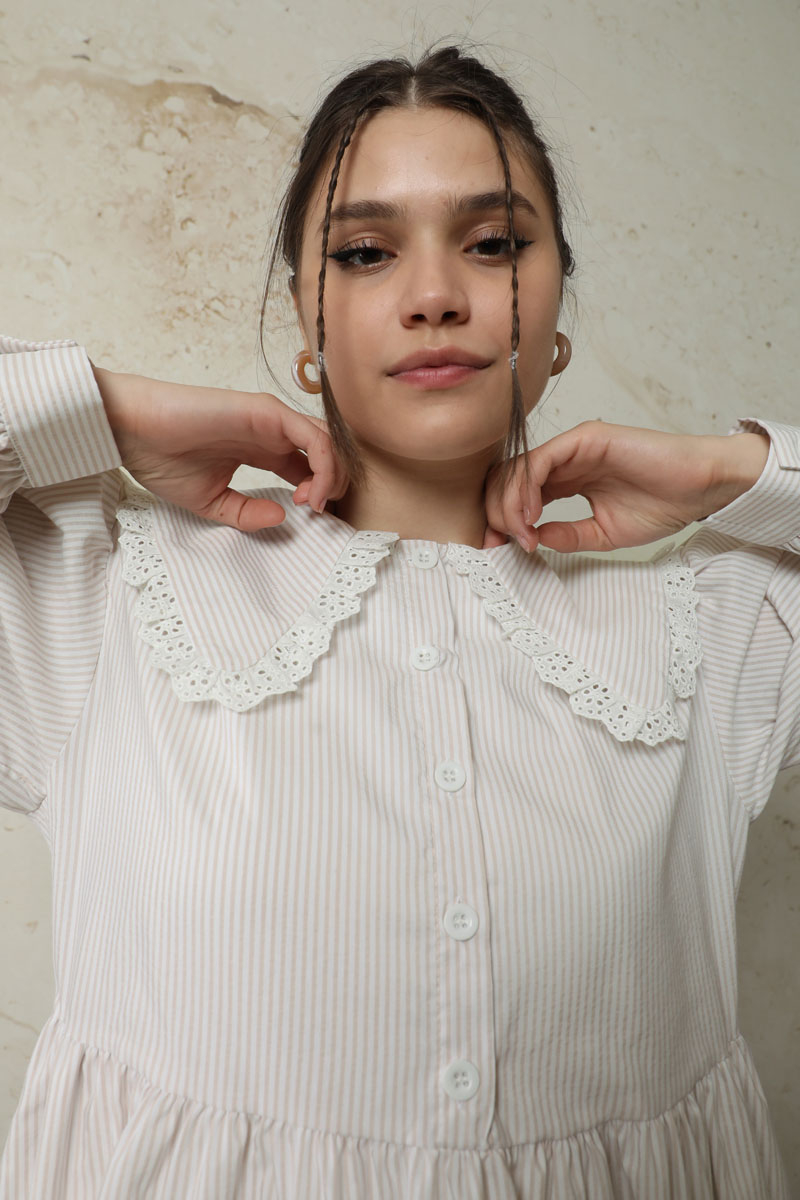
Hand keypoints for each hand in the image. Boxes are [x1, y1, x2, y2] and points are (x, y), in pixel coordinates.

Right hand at [93, 367, 348, 530]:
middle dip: (335, 485)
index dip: (319, 494)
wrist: (132, 432)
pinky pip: (314, 437)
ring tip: (314, 504)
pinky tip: (310, 491)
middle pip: (329, 455)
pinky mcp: (267, 412)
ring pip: (328, 443)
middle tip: (319, 512)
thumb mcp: (212, 502)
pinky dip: (323, 465)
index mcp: (264, 451)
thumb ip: (248, 514)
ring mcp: (272, 420)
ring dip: (333, 477)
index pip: (311, 469)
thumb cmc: (163, 460)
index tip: (308, 518)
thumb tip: (283, 517)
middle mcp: (273, 433)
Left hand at [481, 420, 769, 552]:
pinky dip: (526, 489)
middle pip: (507, 480)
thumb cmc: (661, 506)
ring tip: (522, 534)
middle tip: (504, 544)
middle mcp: (564, 460)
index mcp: (565, 480)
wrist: (699, 488)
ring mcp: (572, 447)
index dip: (502, 522)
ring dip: (509, 505)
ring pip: (518, 470)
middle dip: (497, 514)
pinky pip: (539, 460)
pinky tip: (532, 515)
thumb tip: (532, 539)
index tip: (501, 550)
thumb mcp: (603, 534)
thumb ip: (566, 536)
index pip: (517, 496)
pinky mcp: (585, 438)